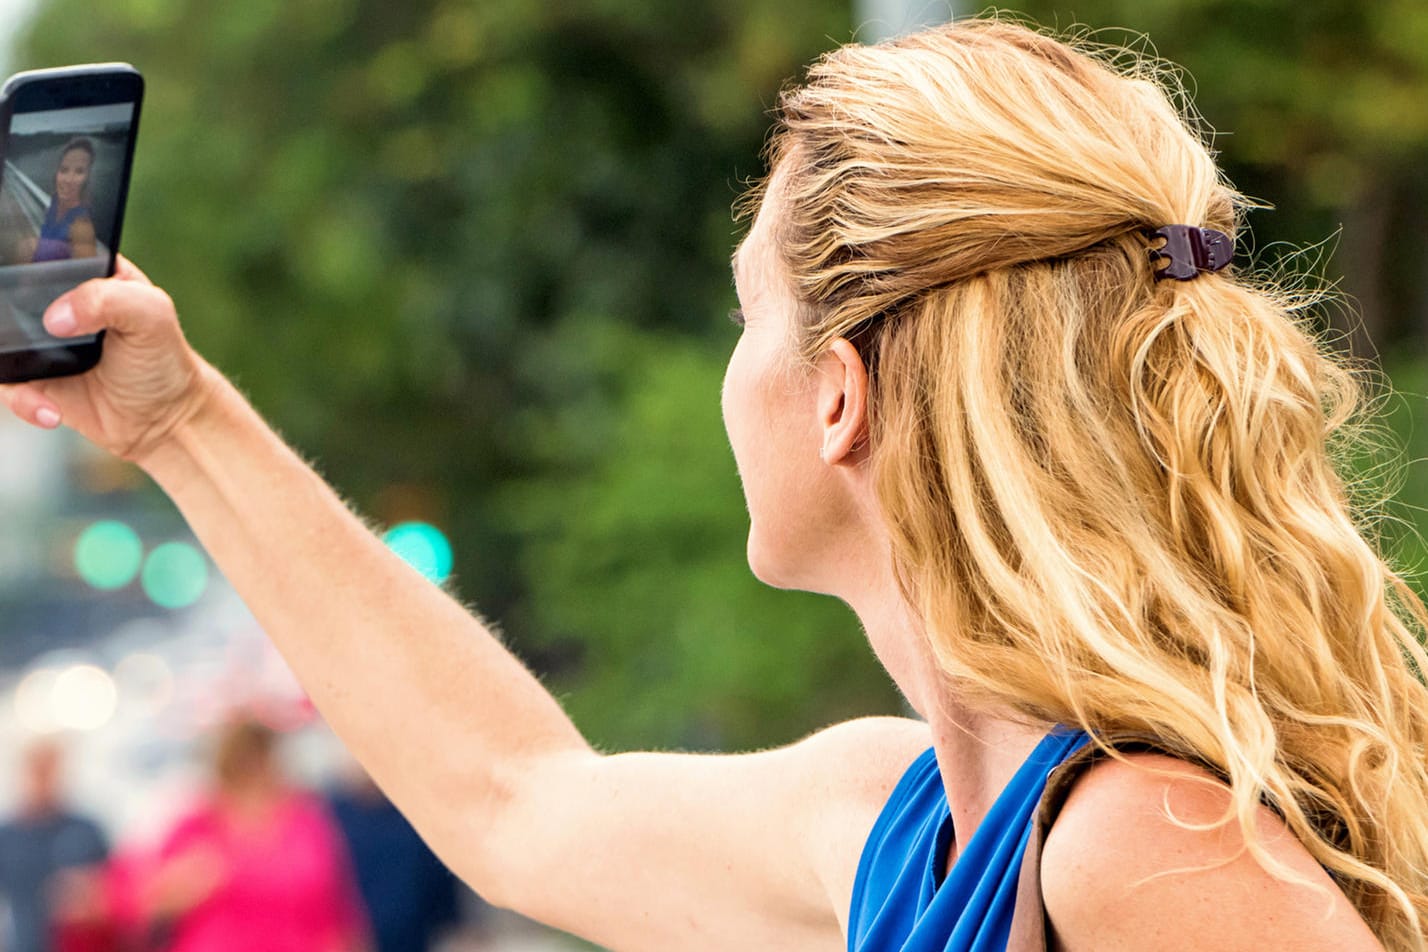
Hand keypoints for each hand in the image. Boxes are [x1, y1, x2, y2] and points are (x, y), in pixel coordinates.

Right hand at [0, 257, 214, 462]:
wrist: (164, 419)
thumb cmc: (163, 361)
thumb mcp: (152, 317)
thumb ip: (111, 300)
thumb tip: (58, 316)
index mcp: (85, 273)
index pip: (43, 249)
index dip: (28, 255)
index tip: (26, 280)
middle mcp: (55, 303)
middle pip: (7, 291)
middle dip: (5, 310)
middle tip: (36, 332)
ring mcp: (39, 341)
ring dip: (8, 357)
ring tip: (43, 380)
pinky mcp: (32, 379)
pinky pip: (6, 385)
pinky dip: (23, 400)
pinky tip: (52, 411)